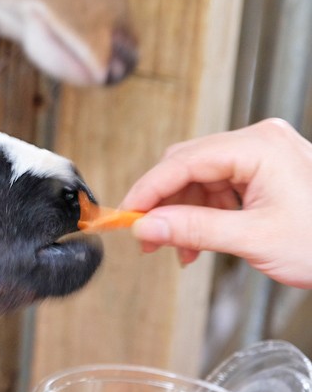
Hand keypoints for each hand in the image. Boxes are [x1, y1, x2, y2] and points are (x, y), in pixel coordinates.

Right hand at [120, 119, 311, 288]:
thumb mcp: (254, 239)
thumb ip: (193, 229)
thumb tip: (147, 227)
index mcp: (258, 146)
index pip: (182, 161)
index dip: (148, 191)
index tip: (126, 216)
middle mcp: (259, 142)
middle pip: (187, 165)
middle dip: (164, 204)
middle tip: (147, 236)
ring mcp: (263, 154)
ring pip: (200, 177)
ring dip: (183, 213)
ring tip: (178, 249)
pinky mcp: (265, 171)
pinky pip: (219, 186)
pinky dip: (204, 213)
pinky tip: (199, 240)